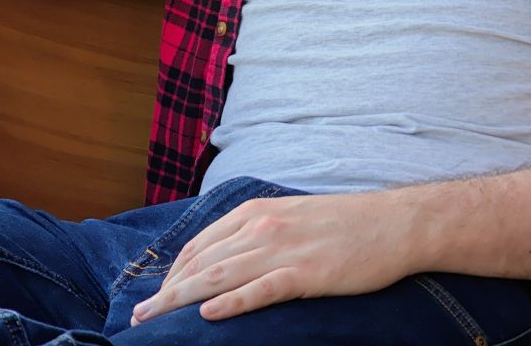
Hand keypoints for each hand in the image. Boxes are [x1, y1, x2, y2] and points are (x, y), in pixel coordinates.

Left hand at [130, 191, 415, 324]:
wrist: (392, 222)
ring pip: (219, 277)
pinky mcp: (304, 274)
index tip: (158, 293)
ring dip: (180, 299)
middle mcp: (262, 226)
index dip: (174, 270)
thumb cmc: (344, 222)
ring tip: (152, 318)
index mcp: (257, 212)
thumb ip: (258, 231)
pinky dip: (230, 303)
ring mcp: (282, 249)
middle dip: (165, 290)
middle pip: (201, 262)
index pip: (201, 243)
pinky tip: (207, 316)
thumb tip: (227, 254)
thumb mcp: (291, 216)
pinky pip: (260, 290)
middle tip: (139, 315)